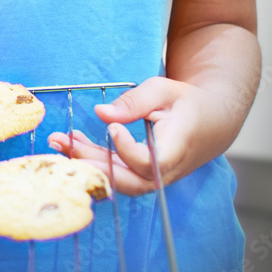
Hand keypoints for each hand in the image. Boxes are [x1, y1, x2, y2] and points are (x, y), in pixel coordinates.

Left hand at [46, 75, 224, 195]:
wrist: (212, 120)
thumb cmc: (187, 102)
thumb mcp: (163, 91)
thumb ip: (133, 102)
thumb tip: (101, 113)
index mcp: (177, 148)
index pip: (149, 163)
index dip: (128, 150)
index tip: (113, 128)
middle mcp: (167, 170)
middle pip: (128, 180)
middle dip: (92, 163)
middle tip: (63, 142)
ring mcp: (156, 176)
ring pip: (119, 180)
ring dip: (88, 162)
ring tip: (59, 142)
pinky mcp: (144, 173)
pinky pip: (118, 173)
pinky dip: (94, 159)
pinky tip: (72, 143)